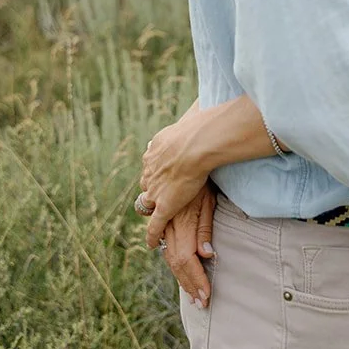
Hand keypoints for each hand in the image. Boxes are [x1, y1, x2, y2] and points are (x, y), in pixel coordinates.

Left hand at [140, 108, 213, 247]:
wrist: (194, 144)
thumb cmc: (197, 128)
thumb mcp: (189, 118)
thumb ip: (190, 119)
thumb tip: (202, 104)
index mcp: (155, 150)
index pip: (151, 164)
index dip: (157, 171)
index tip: (162, 173)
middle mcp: (150, 170)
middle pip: (147, 183)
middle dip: (151, 188)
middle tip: (157, 194)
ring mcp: (156, 189)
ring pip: (148, 202)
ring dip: (150, 209)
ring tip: (155, 215)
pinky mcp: (163, 206)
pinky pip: (155, 225)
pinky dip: (152, 235)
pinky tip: (152, 243)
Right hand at [158, 182, 217, 306]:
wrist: (185, 147)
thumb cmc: (204, 173)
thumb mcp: (209, 200)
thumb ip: (205, 228)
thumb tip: (206, 255)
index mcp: (183, 222)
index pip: (187, 260)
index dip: (195, 280)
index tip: (205, 297)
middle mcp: (169, 223)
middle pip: (176, 261)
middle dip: (188, 283)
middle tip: (199, 301)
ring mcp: (163, 216)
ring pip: (167, 251)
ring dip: (179, 272)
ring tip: (189, 288)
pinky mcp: (161, 208)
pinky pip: (159, 235)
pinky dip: (166, 251)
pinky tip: (170, 258)